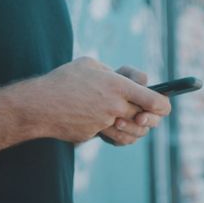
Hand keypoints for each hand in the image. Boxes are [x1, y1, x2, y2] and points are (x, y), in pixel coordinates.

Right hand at [34, 58, 170, 143]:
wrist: (38, 104)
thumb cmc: (64, 79)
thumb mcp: (90, 64)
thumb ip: (114, 73)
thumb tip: (130, 81)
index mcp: (117, 86)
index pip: (154, 100)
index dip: (164, 105)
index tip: (165, 105)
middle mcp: (114, 106)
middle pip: (146, 119)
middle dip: (149, 118)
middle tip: (147, 114)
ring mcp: (103, 123)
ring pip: (132, 133)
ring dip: (136, 130)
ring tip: (135, 122)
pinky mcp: (93, 134)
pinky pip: (113, 138)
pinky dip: (118, 135)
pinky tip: (116, 128)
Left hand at [98, 66, 168, 145]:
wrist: (87, 99)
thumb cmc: (107, 82)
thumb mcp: (120, 74)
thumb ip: (134, 75)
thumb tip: (144, 83)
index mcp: (149, 97)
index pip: (163, 105)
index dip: (158, 109)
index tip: (144, 111)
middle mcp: (146, 113)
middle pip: (154, 121)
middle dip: (146, 121)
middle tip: (136, 119)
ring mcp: (134, 126)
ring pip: (140, 132)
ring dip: (128, 128)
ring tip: (115, 121)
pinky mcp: (122, 136)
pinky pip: (124, 140)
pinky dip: (115, 135)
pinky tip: (105, 129)